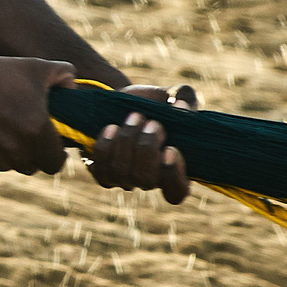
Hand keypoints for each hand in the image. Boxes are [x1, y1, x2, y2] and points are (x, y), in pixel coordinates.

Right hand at [0, 53, 74, 176]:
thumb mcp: (35, 66)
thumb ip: (64, 74)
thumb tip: (74, 87)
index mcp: (37, 131)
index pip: (55, 163)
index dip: (54, 155)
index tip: (49, 146)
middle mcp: (16, 149)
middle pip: (30, 166)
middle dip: (29, 154)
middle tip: (21, 133)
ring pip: (5, 166)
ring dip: (5, 154)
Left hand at [88, 83, 197, 203]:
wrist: (120, 101)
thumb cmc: (154, 102)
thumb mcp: (173, 94)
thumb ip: (185, 97)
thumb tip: (183, 107)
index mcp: (175, 168)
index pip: (177, 192)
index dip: (174, 176)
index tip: (170, 149)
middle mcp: (150, 179)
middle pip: (147, 180)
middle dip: (147, 148)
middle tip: (151, 123)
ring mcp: (125, 178)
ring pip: (122, 173)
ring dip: (127, 141)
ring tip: (133, 116)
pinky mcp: (103, 171)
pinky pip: (101, 170)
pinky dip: (105, 147)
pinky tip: (111, 127)